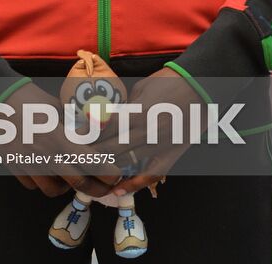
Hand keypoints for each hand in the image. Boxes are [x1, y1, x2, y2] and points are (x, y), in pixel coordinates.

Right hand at [0, 81, 121, 198]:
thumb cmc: (27, 98)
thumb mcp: (55, 105)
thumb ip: (72, 121)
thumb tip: (88, 130)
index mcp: (58, 138)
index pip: (90, 162)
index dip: (106, 171)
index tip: (116, 173)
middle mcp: (45, 156)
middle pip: (77, 183)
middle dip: (96, 188)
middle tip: (104, 187)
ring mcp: (28, 165)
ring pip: (53, 190)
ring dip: (65, 186)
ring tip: (70, 176)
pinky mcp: (14, 168)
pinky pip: (33, 186)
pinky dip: (42, 182)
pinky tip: (46, 171)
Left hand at [90, 67, 202, 196]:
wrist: (198, 86)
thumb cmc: (168, 81)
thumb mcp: (140, 89)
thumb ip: (125, 106)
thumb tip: (108, 118)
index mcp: (136, 112)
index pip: (105, 129)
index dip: (87, 135)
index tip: (74, 139)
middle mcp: (146, 132)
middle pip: (112, 148)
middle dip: (93, 153)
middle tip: (77, 157)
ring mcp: (159, 146)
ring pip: (128, 163)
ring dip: (108, 168)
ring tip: (91, 172)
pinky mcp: (171, 155)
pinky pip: (151, 175)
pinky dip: (134, 184)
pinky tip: (119, 189)